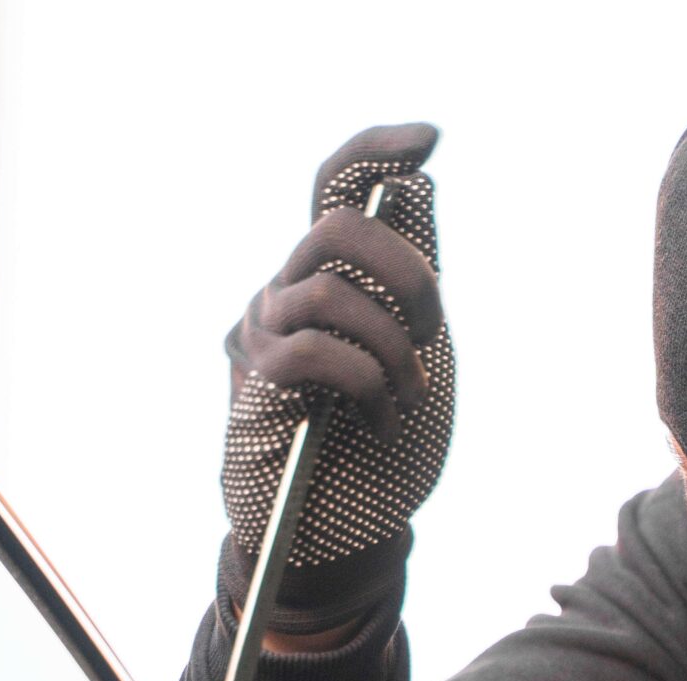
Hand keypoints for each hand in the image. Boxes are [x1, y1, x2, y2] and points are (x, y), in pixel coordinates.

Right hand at [219, 124, 453, 631]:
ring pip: (328, 288)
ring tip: (406, 400)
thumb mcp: (415, 357)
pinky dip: (365, 386)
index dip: (376, 150)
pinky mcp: (252, 381)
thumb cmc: (378, 450)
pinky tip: (375, 423)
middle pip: (338, 226)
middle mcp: (287, 291)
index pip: (336, 187)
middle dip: (408, 275)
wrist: (341, 535)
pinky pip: (315, 351)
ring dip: (391, 349)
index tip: (429, 140)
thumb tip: (419, 188)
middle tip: (434, 334)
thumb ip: (412, 282)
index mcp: (330, 278)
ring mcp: (262, 332)